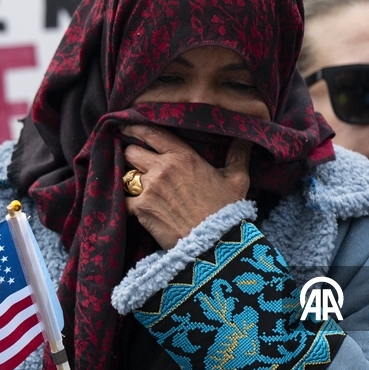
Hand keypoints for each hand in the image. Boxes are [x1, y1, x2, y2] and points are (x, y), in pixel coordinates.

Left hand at [122, 125, 250, 249]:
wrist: (216, 243)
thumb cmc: (227, 209)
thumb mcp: (238, 178)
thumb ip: (238, 154)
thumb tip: (246, 138)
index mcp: (183, 156)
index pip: (152, 133)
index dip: (137, 127)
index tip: (128, 126)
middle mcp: (162, 168)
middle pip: (131, 151)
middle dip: (131, 154)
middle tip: (134, 160)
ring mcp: (149, 189)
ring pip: (125, 174)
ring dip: (128, 178)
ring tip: (132, 182)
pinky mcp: (141, 209)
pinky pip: (122, 198)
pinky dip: (124, 201)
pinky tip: (130, 204)